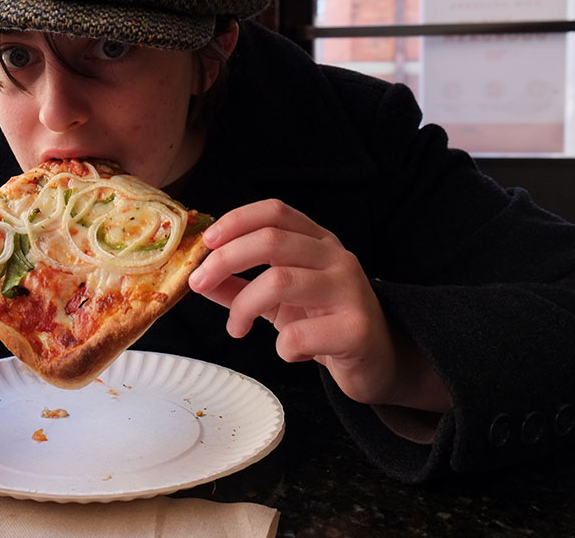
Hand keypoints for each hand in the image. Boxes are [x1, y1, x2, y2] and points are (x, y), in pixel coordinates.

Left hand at [189, 200, 450, 411]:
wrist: (377, 362)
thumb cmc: (324, 323)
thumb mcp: (278, 299)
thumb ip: (238, 285)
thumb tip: (197, 278)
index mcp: (317, 241)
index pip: (275, 212)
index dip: (236, 220)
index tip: (207, 241)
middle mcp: (336, 257)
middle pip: (272, 240)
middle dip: (225, 260)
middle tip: (199, 283)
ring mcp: (350, 291)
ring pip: (280, 281)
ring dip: (244, 306)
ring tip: (236, 328)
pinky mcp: (357, 329)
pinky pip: (300, 334)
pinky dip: (281, 346)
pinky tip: (288, 351)